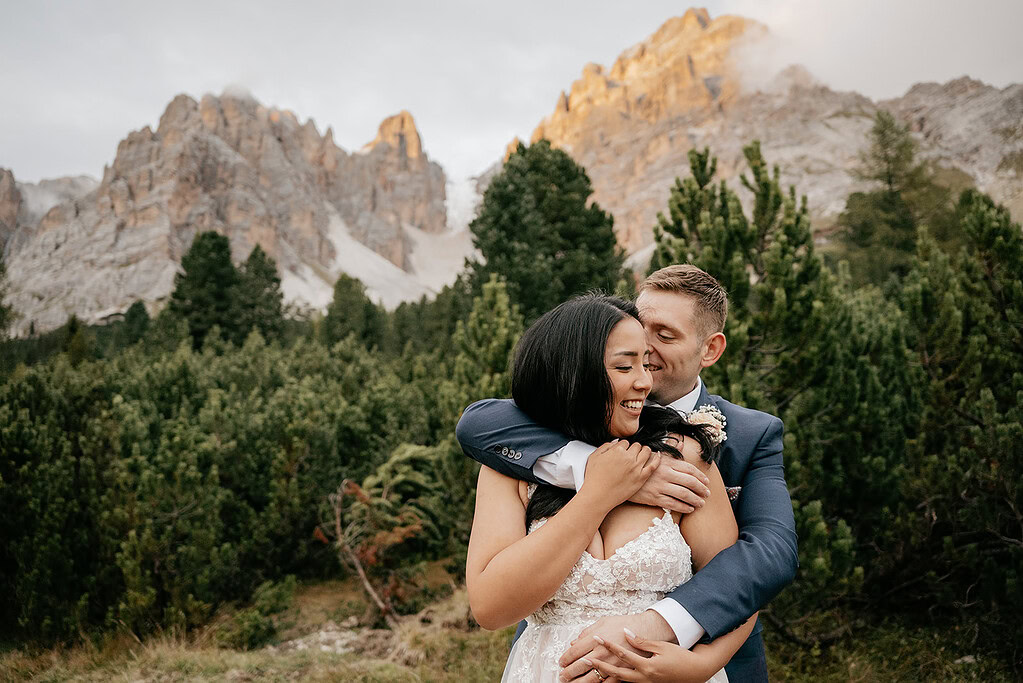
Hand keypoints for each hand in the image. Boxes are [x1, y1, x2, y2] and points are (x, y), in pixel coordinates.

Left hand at [559, 612, 673, 681]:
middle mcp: (602, 653)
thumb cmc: (624, 624)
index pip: (574, 652)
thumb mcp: (603, 621)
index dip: (565, 658)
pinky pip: (607, 682)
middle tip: (563, 675)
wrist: (645, 629)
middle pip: (580, 666)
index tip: (561, 662)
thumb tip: (575, 642)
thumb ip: (587, 632)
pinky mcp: (622, 671)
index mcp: (595, 639)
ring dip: (579, 682)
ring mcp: (611, 664)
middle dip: (569, 672)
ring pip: (591, 678)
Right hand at [582, 441, 658, 509]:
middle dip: (634, 448)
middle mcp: (628, 457)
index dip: (624, 447)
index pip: (626, 442)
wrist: (598, 496)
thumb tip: (616, 442)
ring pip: (646, 451)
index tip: (622, 452)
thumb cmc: (594, 478)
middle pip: (637, 446)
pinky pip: (653, 465)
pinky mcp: (641, 478)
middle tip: (631, 454)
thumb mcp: (594, 457)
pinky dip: (657, 458)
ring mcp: (636, 468)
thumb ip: (605, 446)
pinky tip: (657, 455)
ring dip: (645, 451)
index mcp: (616, 450)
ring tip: (642, 454)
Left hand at [589, 630, 716, 682]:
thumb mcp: (661, 646)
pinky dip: (616, 681)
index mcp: (647, 667)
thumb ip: (642, 642)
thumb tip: (626, 633)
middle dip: (600, 666)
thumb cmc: (680, 657)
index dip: (609, 645)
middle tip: (586, 660)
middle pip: (616, 673)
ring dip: (605, 676)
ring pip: (620, 681)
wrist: (695, 671)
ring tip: (591, 671)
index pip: (623, 654)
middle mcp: (644, 678)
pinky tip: (606, 677)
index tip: (598, 638)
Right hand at [629, 455, 710, 513]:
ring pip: (683, 494)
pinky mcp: (654, 497)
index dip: (701, 476)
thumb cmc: (640, 464)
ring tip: (701, 503)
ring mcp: (660, 486)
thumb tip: (682, 443)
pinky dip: (683, 507)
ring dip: (695, 500)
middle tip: (707, 494)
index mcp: (667, 462)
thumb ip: (671, 450)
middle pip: (690, 482)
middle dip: (701, 489)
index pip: (689, 469)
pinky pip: (673, 504)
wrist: (622, 475)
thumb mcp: (655, 454)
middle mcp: (665, 473)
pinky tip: (689, 509)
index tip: (707, 482)